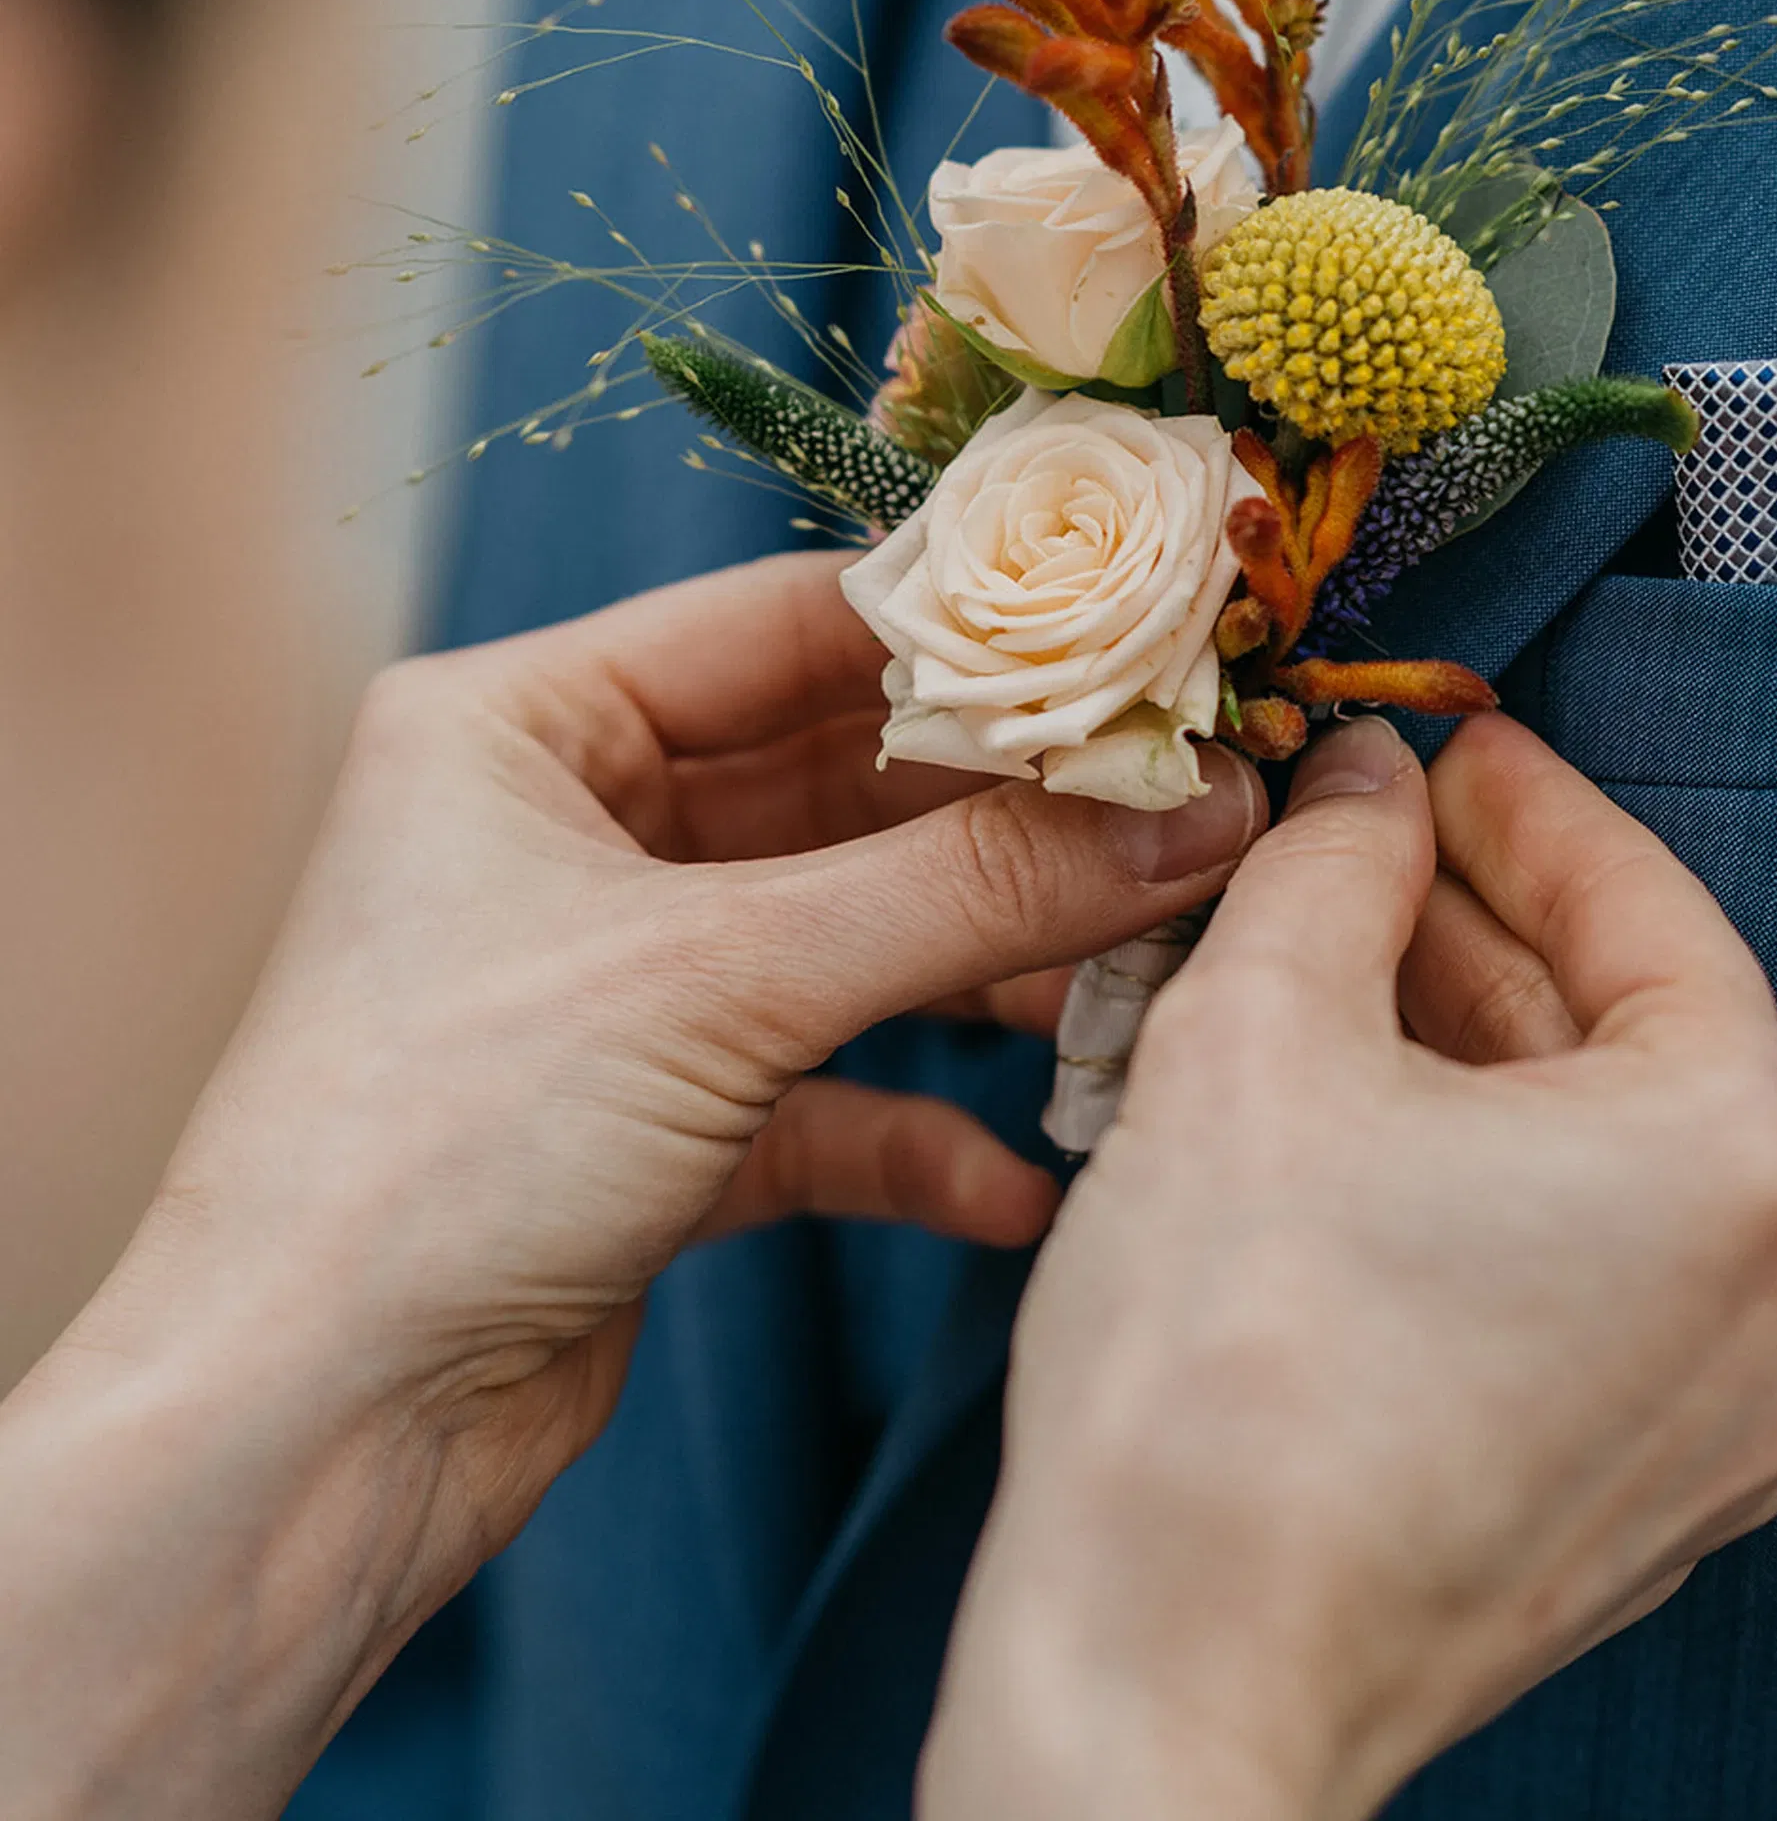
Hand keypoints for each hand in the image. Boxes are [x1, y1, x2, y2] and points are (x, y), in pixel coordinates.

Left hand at [5, 552, 1264, 1816]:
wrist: (305, 1431)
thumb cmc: (441, 1145)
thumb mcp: (723, 982)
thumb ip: (967, 892)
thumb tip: (1191, 815)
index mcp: (524, 723)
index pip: (785, 626)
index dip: (970, 638)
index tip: (1139, 653)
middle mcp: (563, 830)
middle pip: (836, 784)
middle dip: (1004, 820)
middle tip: (1176, 820)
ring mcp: (610, 976)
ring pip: (843, 935)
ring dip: (980, 970)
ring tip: (1125, 989)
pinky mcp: (649, 1116)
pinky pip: (818, 1087)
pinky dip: (913, 1128)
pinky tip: (1008, 1185)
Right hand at [922, 714, 1776, 1820]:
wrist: (1167, 1688)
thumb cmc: (1219, 1367)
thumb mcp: (1254, 1034)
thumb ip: (1331, 865)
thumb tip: (1357, 784)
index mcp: (1750, 1162)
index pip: (1640, 907)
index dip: (1515, 804)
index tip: (1434, 744)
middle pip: (1611, 1039)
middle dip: (1457, 937)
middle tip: (1333, 856)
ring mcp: (1731, 1418)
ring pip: (1583, 1161)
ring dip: (1446, 1061)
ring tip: (1302, 989)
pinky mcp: (1641, 1492)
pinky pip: (1569, 1272)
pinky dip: (1466, 1186)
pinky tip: (1333, 1139)